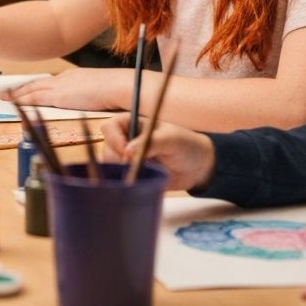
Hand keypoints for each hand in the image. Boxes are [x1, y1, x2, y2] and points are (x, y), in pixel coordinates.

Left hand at [3, 68, 127, 111]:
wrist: (121, 87)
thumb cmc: (119, 91)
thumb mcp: (103, 94)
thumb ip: (94, 98)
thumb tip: (96, 104)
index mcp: (76, 76)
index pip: (52, 82)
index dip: (38, 85)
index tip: (29, 88)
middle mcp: (65, 78)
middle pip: (38, 83)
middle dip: (23, 88)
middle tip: (9, 92)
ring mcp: (60, 85)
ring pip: (32, 89)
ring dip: (17, 93)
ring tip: (5, 97)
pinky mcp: (57, 95)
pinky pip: (33, 97)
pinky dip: (20, 99)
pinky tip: (11, 102)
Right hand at [99, 115, 215, 190]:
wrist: (199, 167)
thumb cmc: (186, 145)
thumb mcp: (171, 139)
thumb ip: (150, 142)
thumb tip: (128, 151)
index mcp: (132, 123)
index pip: (110, 127)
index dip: (114, 139)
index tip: (126, 152)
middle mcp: (125, 139)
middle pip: (106, 148)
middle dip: (118, 159)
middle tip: (136, 165)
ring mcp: (127, 158)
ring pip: (110, 165)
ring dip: (122, 171)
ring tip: (145, 171)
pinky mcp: (132, 174)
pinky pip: (119, 179)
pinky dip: (126, 182)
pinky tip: (142, 179)